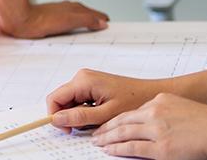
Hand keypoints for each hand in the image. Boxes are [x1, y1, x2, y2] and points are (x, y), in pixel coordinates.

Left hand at [0, 0, 108, 38]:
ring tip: (90, 28)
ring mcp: (58, 12)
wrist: (20, 19)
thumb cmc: (42, 20)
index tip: (111, 25)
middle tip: (104, 26)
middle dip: (96, 19)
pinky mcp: (49, 19)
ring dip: (84, 21)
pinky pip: (66, 20)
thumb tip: (102, 22)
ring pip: (76, 16)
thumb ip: (87, 20)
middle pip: (86, 13)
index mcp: (74, 8)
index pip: (95, 14)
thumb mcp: (69, 20)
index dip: (102, 19)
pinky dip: (73, 24)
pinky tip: (69, 29)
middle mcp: (67, 8)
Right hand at [48, 69, 167, 129]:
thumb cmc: (135, 100)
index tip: (67, 130)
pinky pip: (79, 100)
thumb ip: (80, 117)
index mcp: (83, 81)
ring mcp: (87, 80)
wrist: (152, 93)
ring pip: (70, 102)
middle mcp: (82, 77)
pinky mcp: (92, 85)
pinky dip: (85, 111)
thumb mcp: (106, 114)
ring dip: (79, 115)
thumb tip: (57, 119)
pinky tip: (100, 115)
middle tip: (87, 127)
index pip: (54, 98)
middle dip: (69, 116)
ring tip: (97, 120)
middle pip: (61, 100)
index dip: (55, 116)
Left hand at [91, 93, 206, 158]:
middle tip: (95, 134)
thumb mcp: (182, 107)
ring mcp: (158, 130)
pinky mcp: (162, 148)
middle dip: (106, 128)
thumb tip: (147, 122)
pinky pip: (133, 148)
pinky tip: (109, 150)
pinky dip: (117, 149)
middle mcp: (155, 112)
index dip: (115, 119)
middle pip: (122, 121)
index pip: (131, 111)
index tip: (106, 124)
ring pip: (123, 133)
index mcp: (161, 101)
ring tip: (98, 143)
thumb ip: (163, 112)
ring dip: (107, 139)